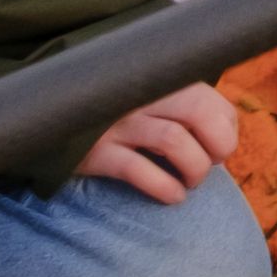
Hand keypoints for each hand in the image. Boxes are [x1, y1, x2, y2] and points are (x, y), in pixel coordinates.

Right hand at [79, 76, 247, 204]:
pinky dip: (163, 186)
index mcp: (156, 80)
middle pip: (199, 110)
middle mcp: (138, 95)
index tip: (218, 150)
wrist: (50, 125)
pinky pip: (137, 169)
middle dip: (218, 145)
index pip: (211, 99)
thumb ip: (182, 108)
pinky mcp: (95, 151)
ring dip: (193, 168)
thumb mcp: (147, 101)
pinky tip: (172, 196)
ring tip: (189, 183)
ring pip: (173, 139)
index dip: (226, 129)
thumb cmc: (114, 118)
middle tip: (210, 165)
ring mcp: (116, 122)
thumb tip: (223, 143)